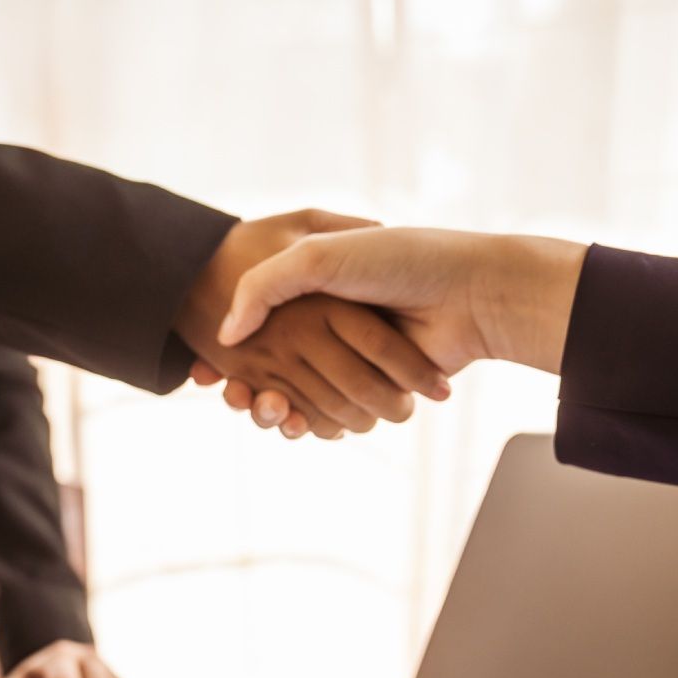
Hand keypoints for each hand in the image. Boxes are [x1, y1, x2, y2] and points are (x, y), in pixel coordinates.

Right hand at [175, 212, 450, 438]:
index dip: (227, 355)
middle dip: (246, 388)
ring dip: (272, 410)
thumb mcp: (316, 253)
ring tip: (263, 408)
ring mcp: (352, 362)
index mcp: (310, 292)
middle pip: (269, 370)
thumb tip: (225, 338)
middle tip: (233, 394)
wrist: (469, 292)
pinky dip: (308, 424)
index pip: (254, 331)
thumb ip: (262, 287)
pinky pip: (333, 416)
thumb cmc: (396, 260)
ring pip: (295, 398)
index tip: (207, 370)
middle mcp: (329, 328)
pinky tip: (290, 421)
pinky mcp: (375, 391)